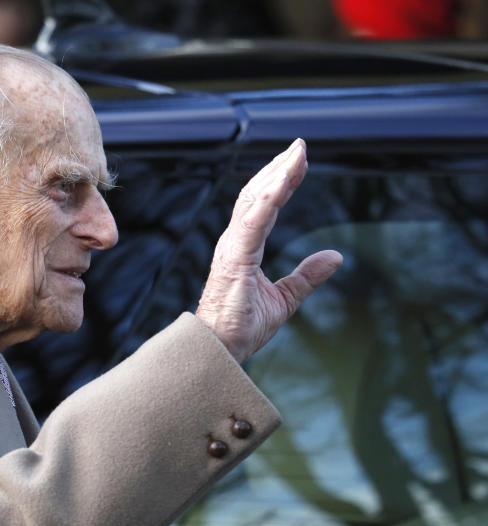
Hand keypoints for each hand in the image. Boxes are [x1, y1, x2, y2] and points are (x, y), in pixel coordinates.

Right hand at [195, 139, 342, 362]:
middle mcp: (234, 241)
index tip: (299, 162)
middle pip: (255, 194)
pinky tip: (284, 180)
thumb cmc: (243, 327)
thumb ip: (307, 276)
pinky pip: (254, 221)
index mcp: (243, 248)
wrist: (222, 349)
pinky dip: (269, 197)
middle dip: (278, 168)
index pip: (262, 205)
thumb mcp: (285, 298)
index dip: (281, 181)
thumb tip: (335, 256)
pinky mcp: (235, 258)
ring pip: (253, 200)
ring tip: (296, 154)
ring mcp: (232, 248)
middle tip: (300, 146)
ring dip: (276, 174)